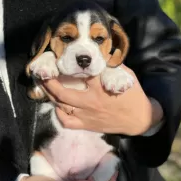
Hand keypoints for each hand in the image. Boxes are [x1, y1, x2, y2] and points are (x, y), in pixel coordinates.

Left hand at [43, 64, 163, 135]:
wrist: (139, 119)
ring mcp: (87, 115)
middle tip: (42, 73)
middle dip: (49, 82)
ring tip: (44, 86)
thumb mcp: (126, 76)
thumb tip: (98, 56)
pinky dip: (59, 115)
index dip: (66, 65)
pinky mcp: (87, 125)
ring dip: (50, 96)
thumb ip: (111, 66)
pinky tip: (57, 107)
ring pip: (62, 106)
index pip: (79, 73)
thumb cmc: (133, 95)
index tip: (57, 58)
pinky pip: (68, 122)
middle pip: (63, 92)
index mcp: (100, 86)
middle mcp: (90, 101)